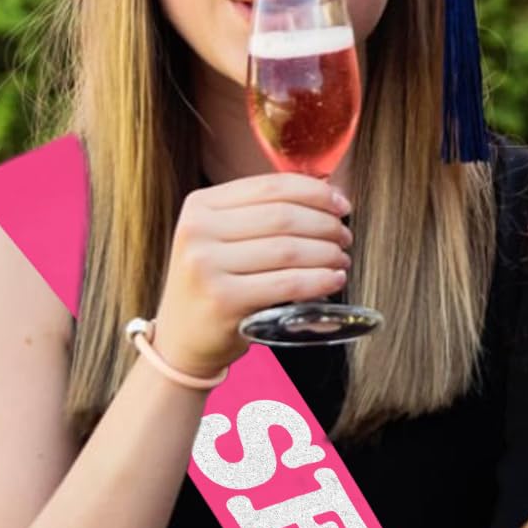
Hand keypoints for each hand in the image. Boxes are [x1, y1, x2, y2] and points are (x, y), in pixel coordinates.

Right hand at [150, 175, 352, 376]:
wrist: (183, 340)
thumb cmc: (215, 284)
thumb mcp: (222, 239)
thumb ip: (260, 214)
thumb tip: (327, 194)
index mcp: (200, 205)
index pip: (270, 187)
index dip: (314, 192)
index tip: (341, 204)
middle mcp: (198, 230)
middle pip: (283, 216)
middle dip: (325, 224)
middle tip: (345, 237)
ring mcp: (206, 265)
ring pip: (288, 250)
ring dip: (327, 253)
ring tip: (341, 260)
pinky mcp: (223, 300)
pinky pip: (287, 284)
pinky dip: (319, 280)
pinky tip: (334, 279)